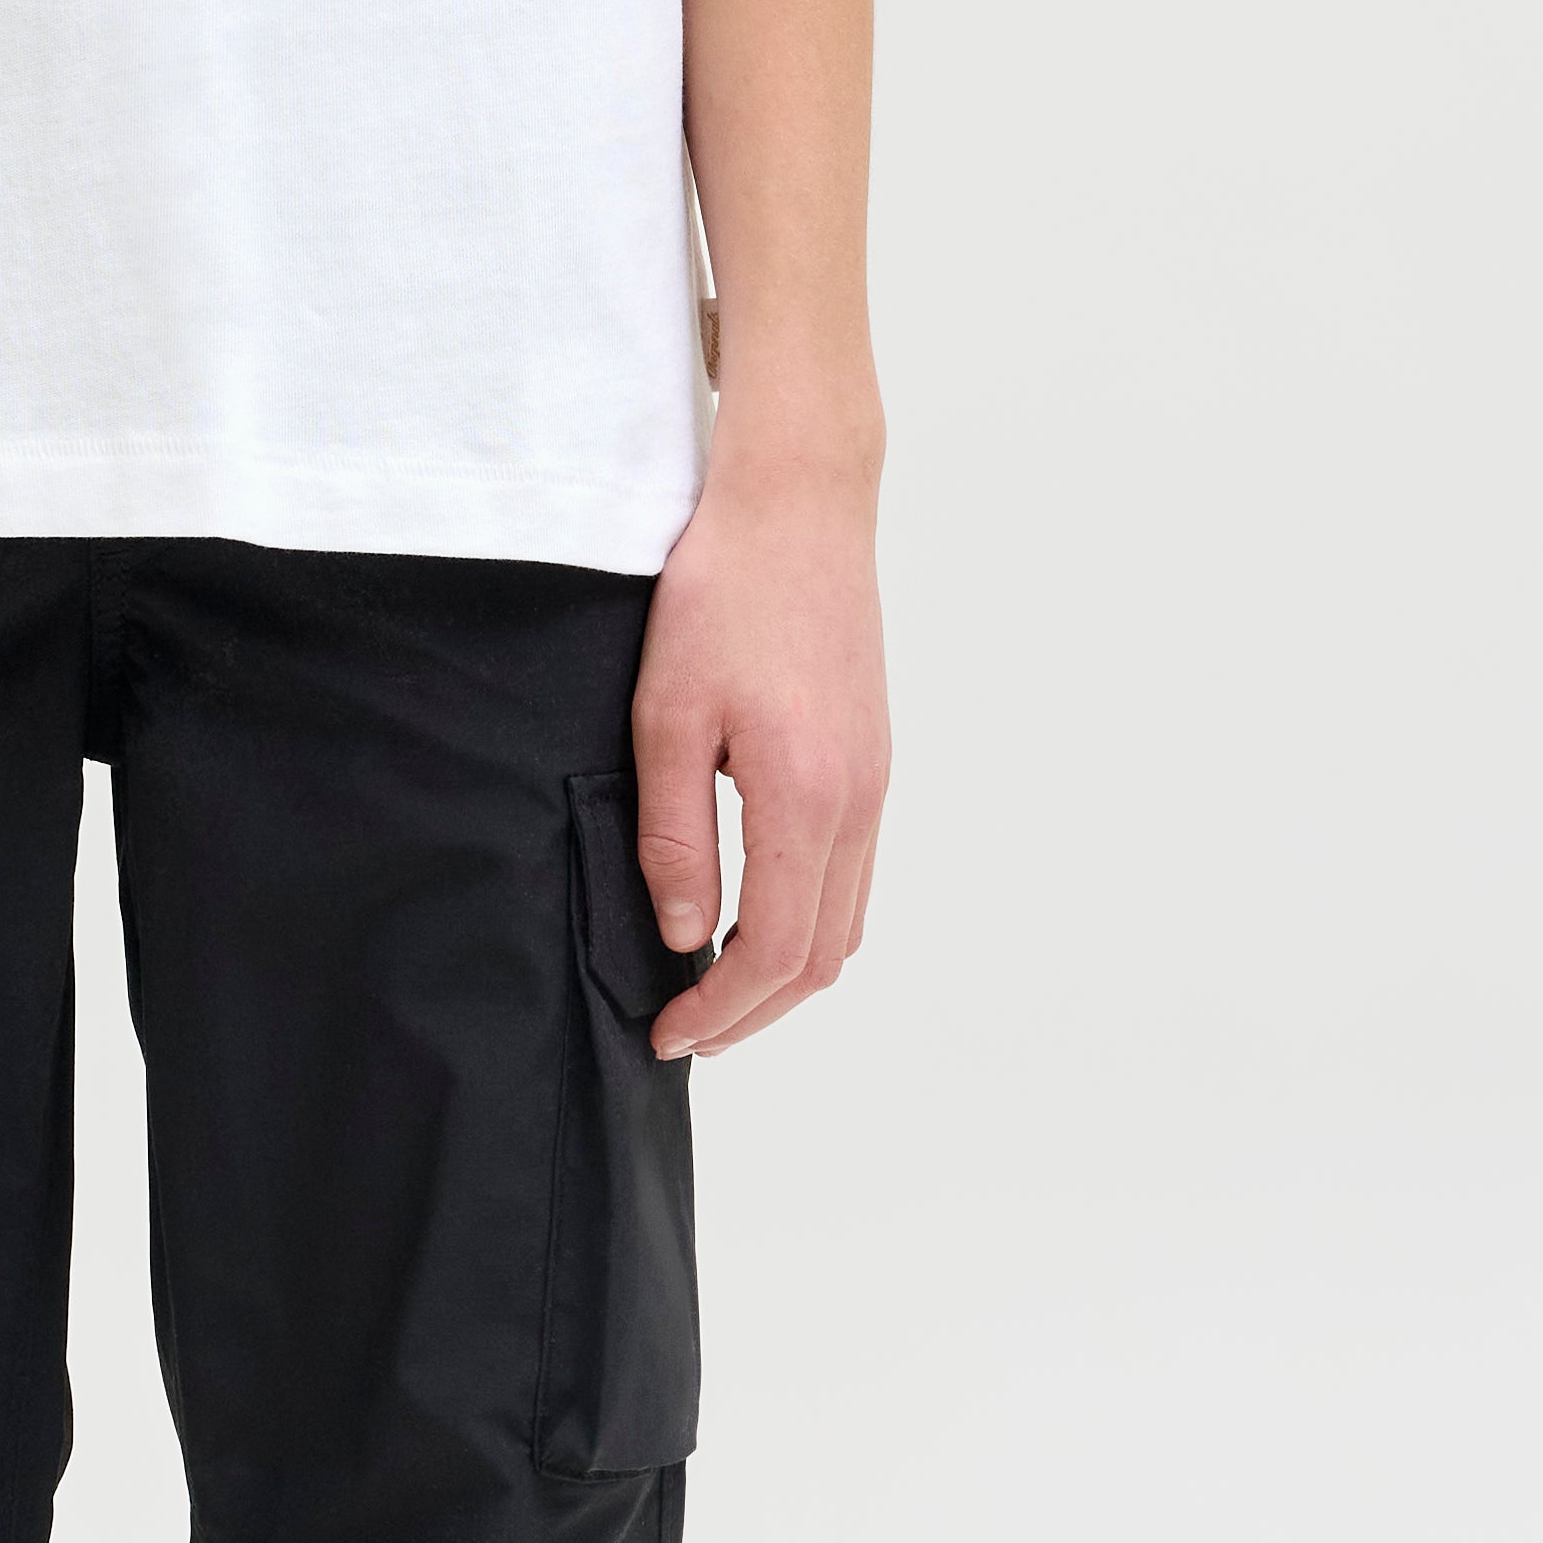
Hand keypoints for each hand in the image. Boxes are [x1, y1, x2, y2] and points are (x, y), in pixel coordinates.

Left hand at [628, 453, 887, 1062]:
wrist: (798, 508)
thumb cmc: (721, 596)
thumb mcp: (666, 717)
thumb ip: (675, 836)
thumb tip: (685, 934)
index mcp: (806, 797)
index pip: (775, 952)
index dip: (721, 1011)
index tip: (666, 1033)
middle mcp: (859, 802)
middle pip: (825, 957)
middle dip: (755, 1012)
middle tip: (685, 1032)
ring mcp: (876, 784)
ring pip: (848, 921)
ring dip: (786, 973)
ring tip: (714, 988)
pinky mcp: (873, 761)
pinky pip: (854, 875)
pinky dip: (810, 922)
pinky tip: (756, 915)